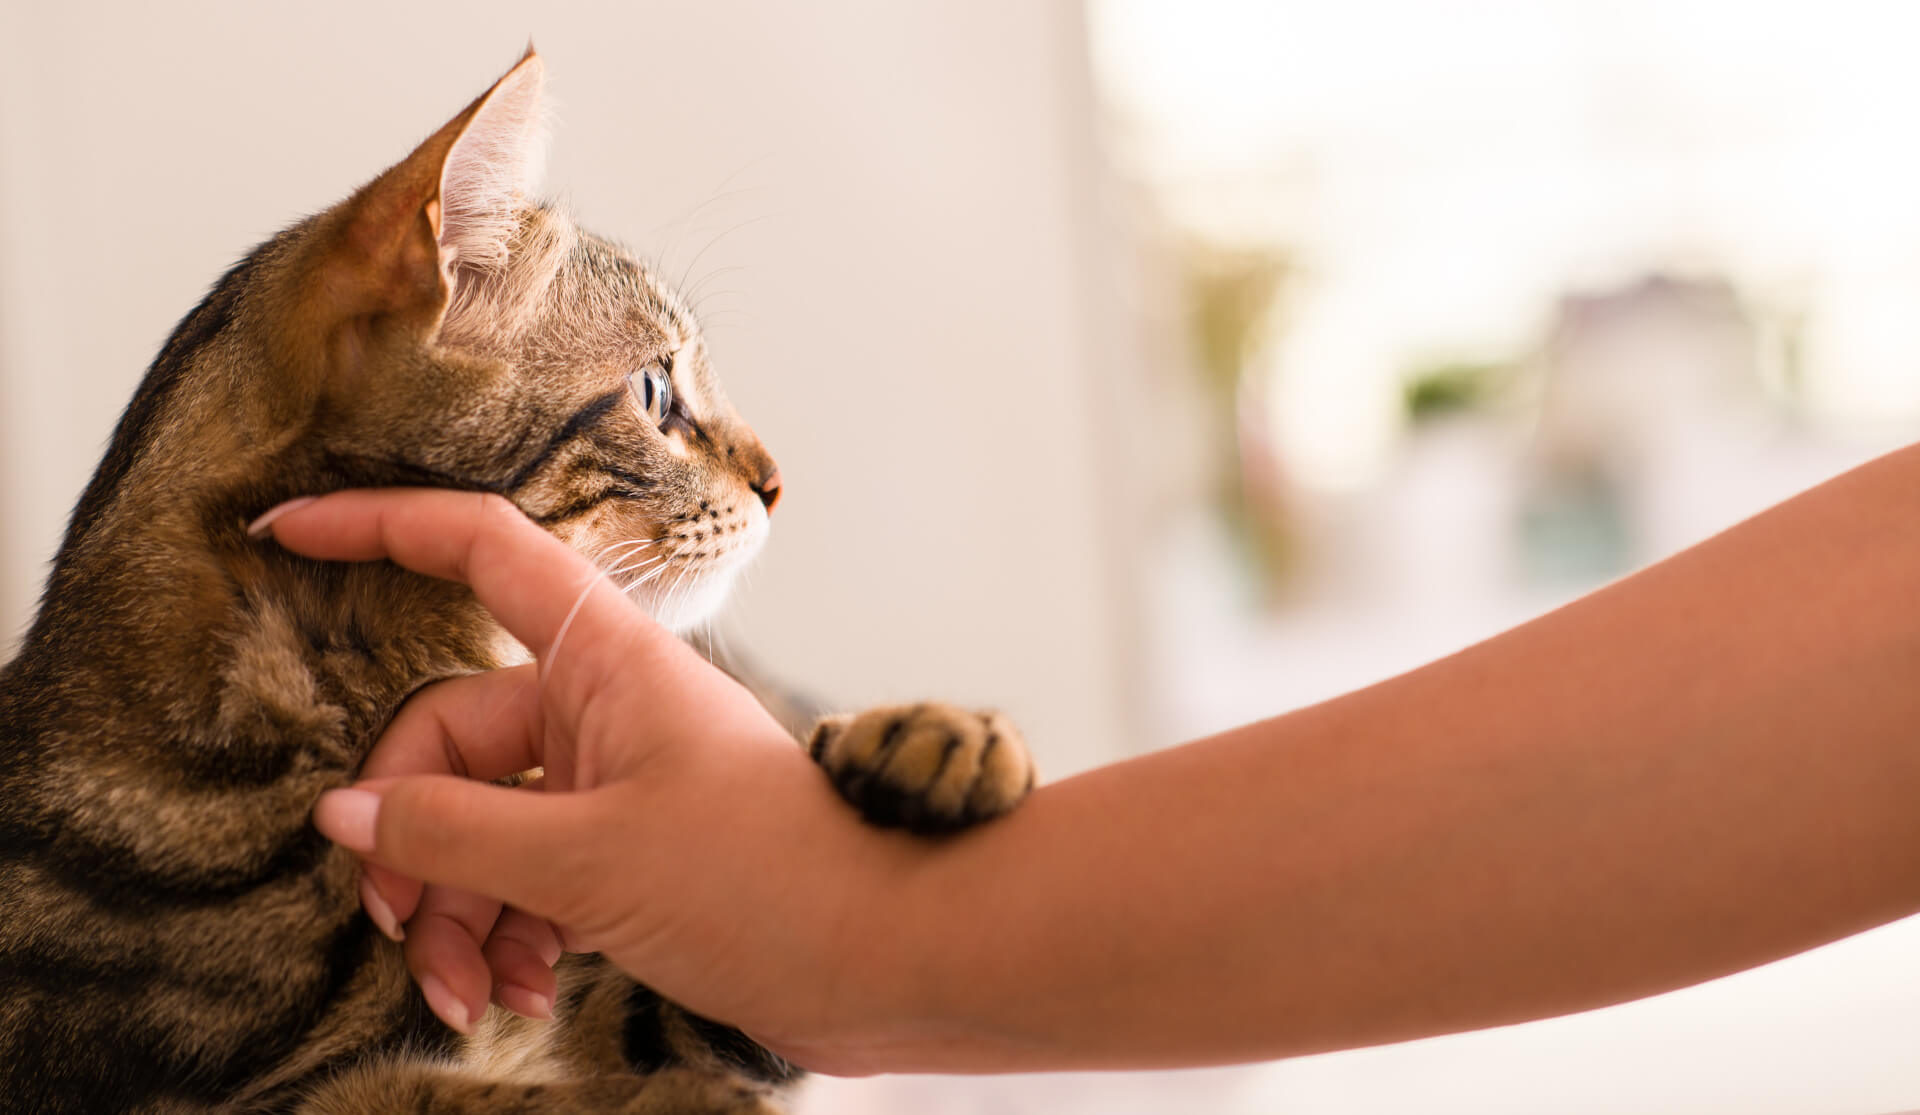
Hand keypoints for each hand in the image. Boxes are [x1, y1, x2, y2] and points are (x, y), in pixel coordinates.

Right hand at [257, 490, 919, 1063]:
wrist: (887, 957)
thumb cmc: (770, 879)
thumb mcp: (587, 861)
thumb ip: (452, 835)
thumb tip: (344, 817)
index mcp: (602, 657)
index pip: (476, 549)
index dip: (379, 524)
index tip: (285, 529)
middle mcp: (602, 706)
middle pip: (446, 736)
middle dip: (410, 838)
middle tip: (399, 925)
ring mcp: (612, 781)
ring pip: (480, 822)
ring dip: (454, 911)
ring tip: (460, 991)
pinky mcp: (627, 852)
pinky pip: (526, 874)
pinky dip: (504, 935)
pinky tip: (511, 993)